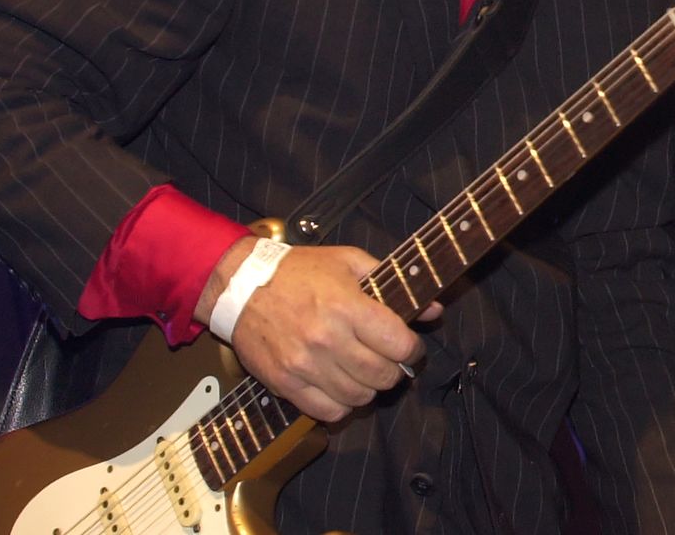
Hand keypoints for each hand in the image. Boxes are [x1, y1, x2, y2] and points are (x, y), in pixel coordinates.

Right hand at [196, 237, 443, 420]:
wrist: (240, 286)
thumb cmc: (299, 271)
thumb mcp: (349, 262)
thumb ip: (392, 283)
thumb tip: (434, 308)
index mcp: (346, 306)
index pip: (398, 344)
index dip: (413, 349)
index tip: (410, 347)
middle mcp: (326, 339)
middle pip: (382, 375)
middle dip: (394, 371)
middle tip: (389, 362)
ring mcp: (304, 365)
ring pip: (358, 398)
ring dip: (369, 389)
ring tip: (365, 373)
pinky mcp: (284, 383)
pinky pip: (327, 412)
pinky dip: (342, 406)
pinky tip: (341, 388)